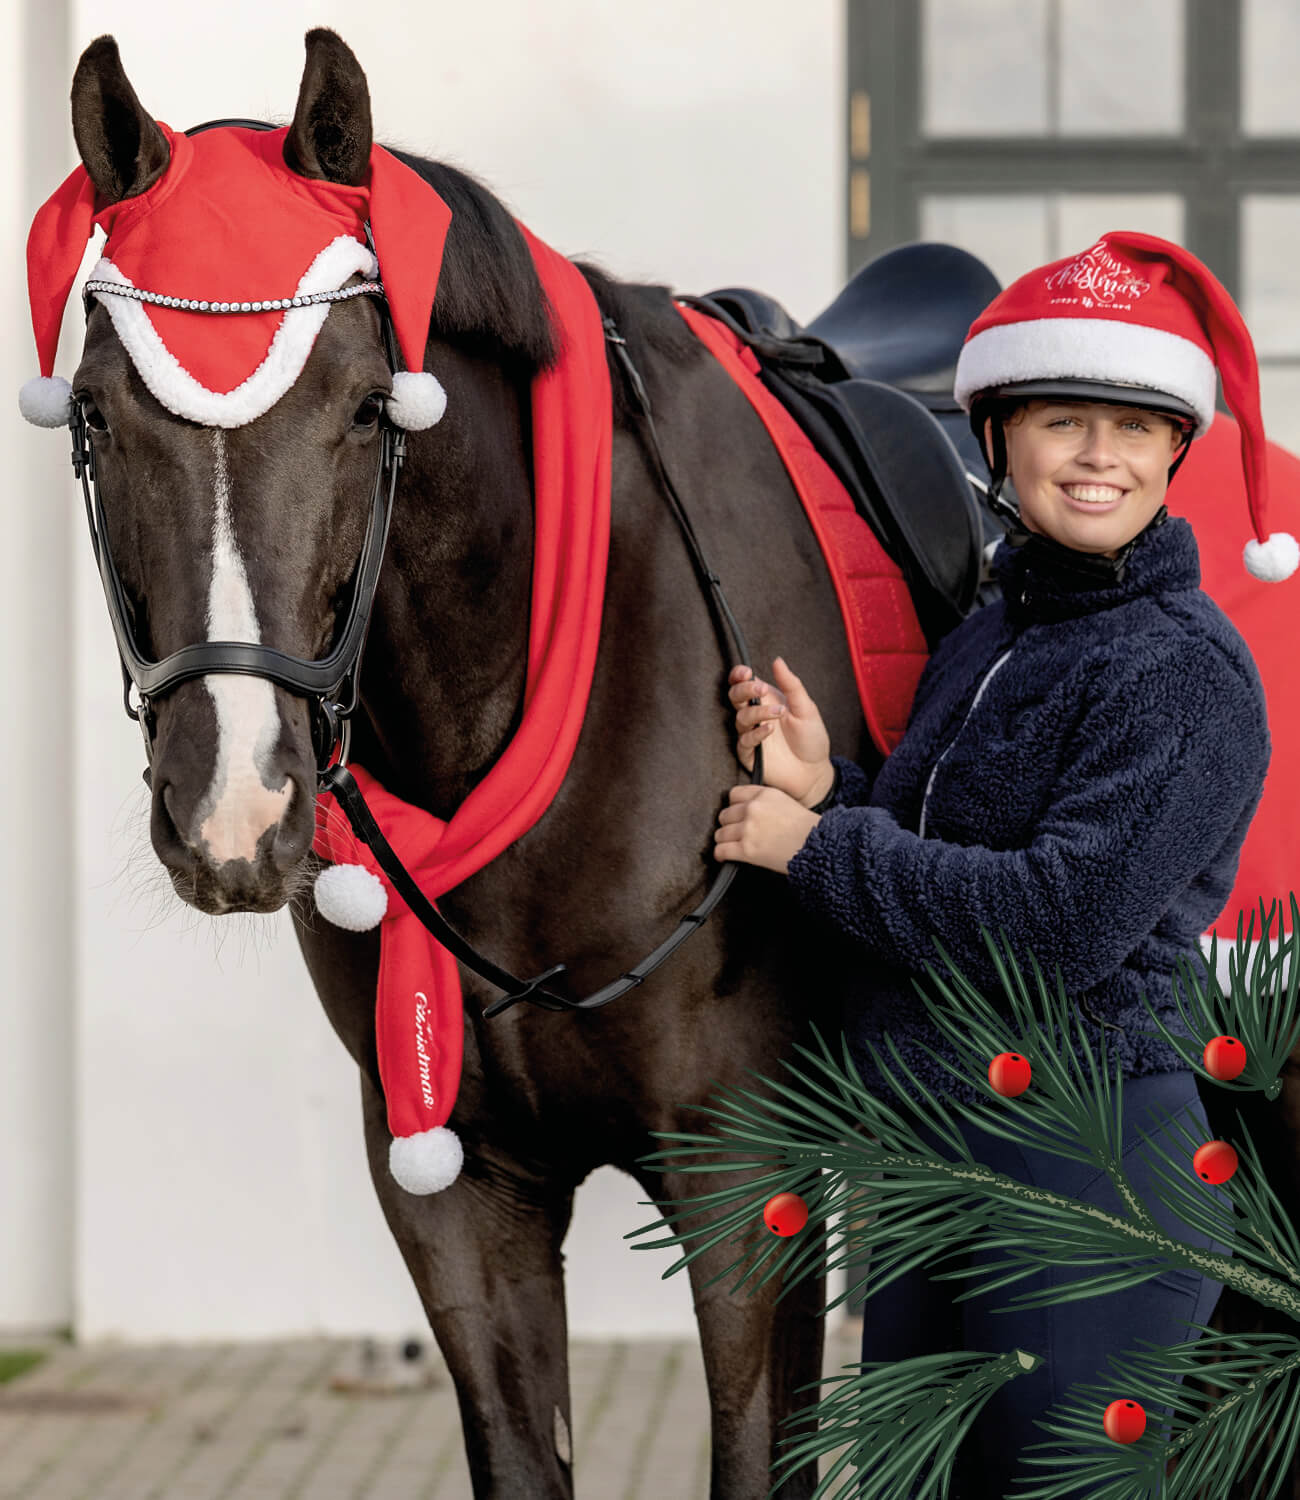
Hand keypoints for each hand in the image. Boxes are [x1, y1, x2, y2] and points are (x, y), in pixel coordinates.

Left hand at [714, 783, 821, 874]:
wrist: (818, 847)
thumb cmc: (808, 829)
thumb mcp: (786, 802)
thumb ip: (764, 801)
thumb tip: (746, 809)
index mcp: (764, 794)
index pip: (734, 794)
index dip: (733, 806)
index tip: (735, 815)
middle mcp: (754, 808)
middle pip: (724, 814)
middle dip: (729, 825)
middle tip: (734, 833)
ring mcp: (748, 829)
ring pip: (720, 833)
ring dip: (724, 840)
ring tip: (730, 845)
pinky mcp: (746, 849)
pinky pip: (721, 850)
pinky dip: (720, 854)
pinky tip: (723, 856)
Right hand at [727, 657, 834, 806]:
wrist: (814, 772)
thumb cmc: (811, 738)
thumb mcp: (806, 708)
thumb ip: (791, 685)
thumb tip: (777, 660)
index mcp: (766, 700)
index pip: (743, 683)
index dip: (739, 675)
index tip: (746, 672)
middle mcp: (755, 715)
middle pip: (735, 696)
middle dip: (744, 690)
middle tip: (760, 691)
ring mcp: (750, 734)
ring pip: (740, 718)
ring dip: (757, 713)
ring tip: (779, 714)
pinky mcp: (749, 754)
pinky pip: (744, 741)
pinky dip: (756, 733)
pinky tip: (769, 730)